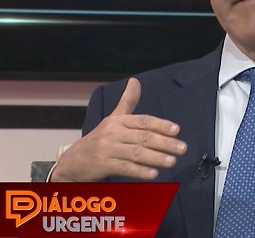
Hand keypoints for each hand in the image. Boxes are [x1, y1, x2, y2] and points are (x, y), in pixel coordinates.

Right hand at [50, 78, 187, 181]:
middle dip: (165, 143)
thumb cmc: (99, 139)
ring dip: (156, 157)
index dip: (161, 125)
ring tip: (172, 161)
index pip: (143, 121)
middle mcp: (113, 132)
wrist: (72, 162)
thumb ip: (127, 102)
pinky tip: (153, 174)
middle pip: (143, 137)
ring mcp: (107, 149)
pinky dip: (140, 171)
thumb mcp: (113, 119)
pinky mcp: (103, 165)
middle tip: (182, 149)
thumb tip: (135, 80)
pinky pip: (125, 168)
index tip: (177, 130)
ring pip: (136, 153)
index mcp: (118, 120)